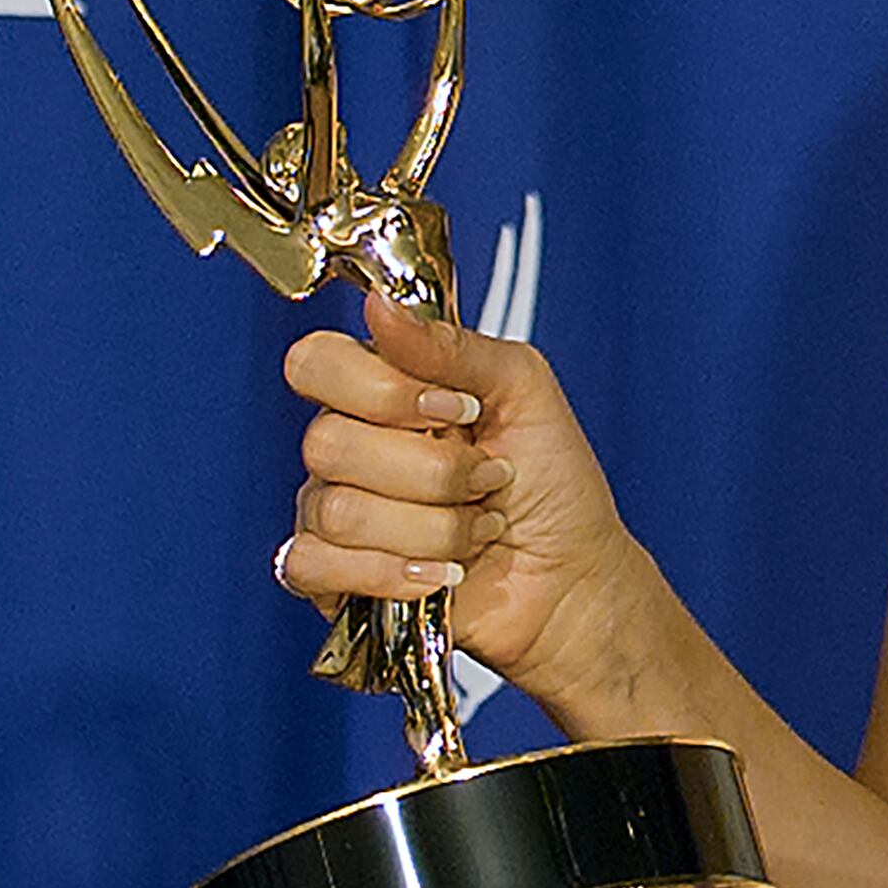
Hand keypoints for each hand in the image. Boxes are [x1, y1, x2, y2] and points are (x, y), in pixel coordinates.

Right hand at [276, 292, 640, 703]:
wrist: (572, 577)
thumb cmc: (553, 483)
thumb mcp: (524, 390)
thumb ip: (453, 346)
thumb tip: (380, 307)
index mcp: (383, 391)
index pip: (317, 363)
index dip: (381, 389)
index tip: (455, 409)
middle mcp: (350, 447)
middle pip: (327, 443)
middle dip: (433, 471)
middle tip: (487, 478)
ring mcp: (335, 513)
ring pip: (338, 511)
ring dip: (433, 528)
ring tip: (478, 529)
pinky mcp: (334, 579)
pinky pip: (315, 566)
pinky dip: (392, 572)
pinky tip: (440, 574)